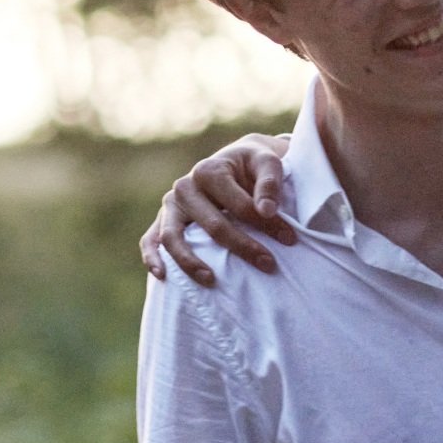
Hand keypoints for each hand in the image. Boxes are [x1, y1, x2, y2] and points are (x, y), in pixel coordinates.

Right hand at [140, 134, 296, 285]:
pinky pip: (151, 239)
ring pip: (173, 237)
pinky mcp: (164, 220)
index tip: (291, 239)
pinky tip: (163, 276)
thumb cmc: (254, 165)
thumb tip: (266, 211)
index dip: (267, 224)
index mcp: (209, 170)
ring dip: (190, 262)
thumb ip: (270, 184)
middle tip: (269, 265)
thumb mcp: (268, 163)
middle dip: (243, 247)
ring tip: (212, 280)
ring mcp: (170, 205)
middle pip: (212, 225)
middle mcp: (184, 187)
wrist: (236, 162)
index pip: (239, 206)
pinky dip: (153, 257)